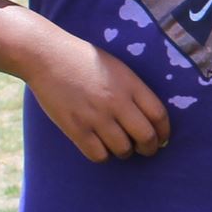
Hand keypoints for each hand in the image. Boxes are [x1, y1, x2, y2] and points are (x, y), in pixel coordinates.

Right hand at [28, 31, 171, 162]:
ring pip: (123, 150)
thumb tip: (148, 119)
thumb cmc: (83, 60)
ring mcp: (96, 117)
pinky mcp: (76, 129)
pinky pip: (98, 155)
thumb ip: (133, 90)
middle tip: (144, 149)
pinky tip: (98, 145)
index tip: (162, 138)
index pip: (159, 115)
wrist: (47, 56)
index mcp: (130, 84)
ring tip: (118, 144)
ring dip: (124, 151)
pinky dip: (102, 155)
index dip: (164, 132)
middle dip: (149, 148)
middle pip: (146, 137)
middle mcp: (117, 102)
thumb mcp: (117, 68)